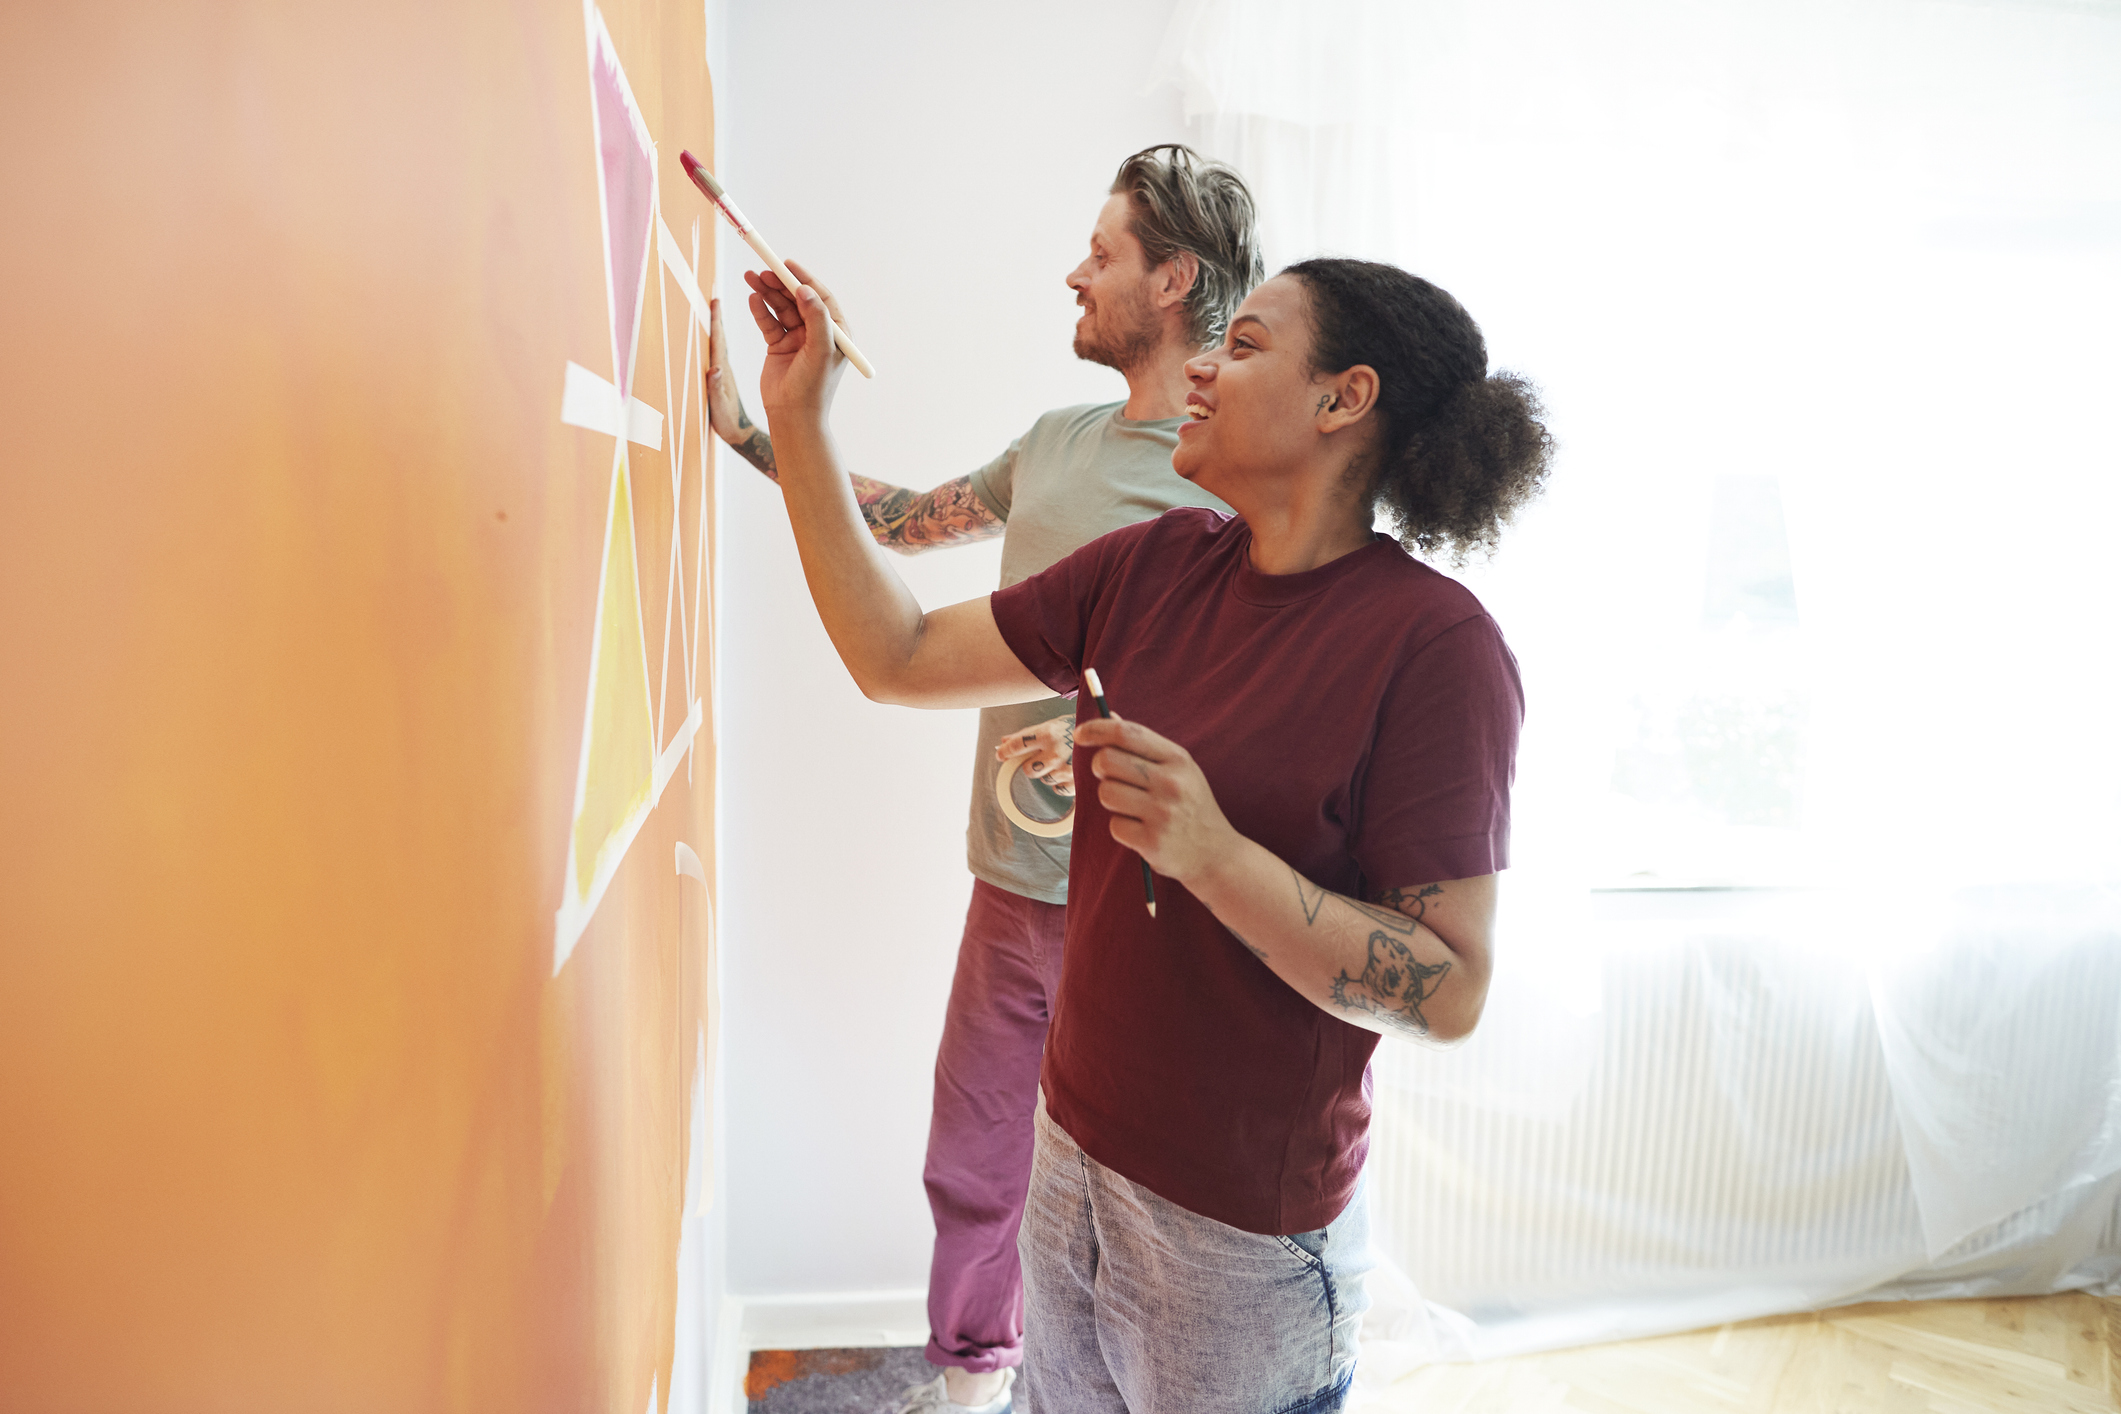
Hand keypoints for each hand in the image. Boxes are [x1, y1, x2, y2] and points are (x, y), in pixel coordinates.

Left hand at [704, 296, 749, 444]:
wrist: (734, 433)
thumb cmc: (724, 424)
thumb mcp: (719, 409)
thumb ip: (715, 390)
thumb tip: (712, 370)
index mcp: (717, 370)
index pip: (715, 341)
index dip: (715, 320)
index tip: (714, 299)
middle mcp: (718, 364)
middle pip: (719, 333)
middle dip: (718, 311)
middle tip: (718, 288)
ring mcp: (722, 367)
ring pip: (725, 337)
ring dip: (726, 319)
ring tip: (732, 302)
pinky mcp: (727, 372)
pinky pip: (730, 348)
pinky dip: (733, 333)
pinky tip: (742, 326)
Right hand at [744, 258, 848, 422]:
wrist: (792, 417)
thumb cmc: (813, 388)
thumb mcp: (820, 350)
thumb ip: (816, 318)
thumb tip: (806, 289)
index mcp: (835, 333)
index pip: (821, 298)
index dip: (805, 279)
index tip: (788, 264)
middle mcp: (817, 333)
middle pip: (798, 299)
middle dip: (781, 283)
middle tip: (764, 270)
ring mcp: (797, 339)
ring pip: (781, 308)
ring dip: (767, 293)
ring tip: (751, 278)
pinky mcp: (779, 346)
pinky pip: (769, 322)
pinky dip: (760, 310)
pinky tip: (752, 299)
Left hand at [995, 715, 1075, 795]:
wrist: (1107, 732)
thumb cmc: (1073, 728)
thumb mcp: (1050, 724)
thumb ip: (1026, 734)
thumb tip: (1002, 741)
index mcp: (1048, 734)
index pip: (1017, 745)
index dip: (1005, 751)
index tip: (1001, 754)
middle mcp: (1056, 752)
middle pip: (1029, 771)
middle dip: (1031, 765)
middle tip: (1040, 759)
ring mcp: (1068, 768)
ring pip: (1045, 781)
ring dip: (1049, 774)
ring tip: (1061, 762)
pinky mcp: (1078, 782)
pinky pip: (1059, 790)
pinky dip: (1061, 783)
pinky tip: (1068, 772)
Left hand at [1077, 715, 1240, 884]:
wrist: (1215, 854)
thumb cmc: (1190, 806)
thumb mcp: (1179, 770)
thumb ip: (1144, 745)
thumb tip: (1110, 716)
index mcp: (1178, 759)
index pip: (1127, 733)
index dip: (1097, 729)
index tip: (1080, 734)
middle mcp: (1171, 783)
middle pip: (1107, 761)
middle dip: (1101, 769)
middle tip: (1114, 778)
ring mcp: (1162, 813)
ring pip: (1106, 793)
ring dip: (1111, 800)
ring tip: (1133, 807)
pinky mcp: (1152, 841)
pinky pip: (1114, 825)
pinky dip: (1122, 828)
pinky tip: (1142, 830)